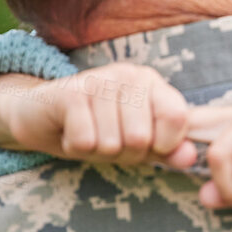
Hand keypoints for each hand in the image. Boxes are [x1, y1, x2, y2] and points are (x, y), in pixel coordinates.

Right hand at [0, 64, 198, 168]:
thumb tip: (191, 157)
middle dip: (122, 154)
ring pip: (111, 144)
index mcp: (152, 83)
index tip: (144, 143)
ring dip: (96, 151)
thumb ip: (167, 149)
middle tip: (105, 139)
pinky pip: (85, 142)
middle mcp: (129, 75)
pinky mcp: (69, 93)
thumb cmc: (97, 128)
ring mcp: (99, 81)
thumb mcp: (137, 142)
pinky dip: (75, 147)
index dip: (162, 145)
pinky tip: (70, 131)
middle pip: (141, 140)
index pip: (177, 118)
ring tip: (87, 133)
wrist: (39, 114)